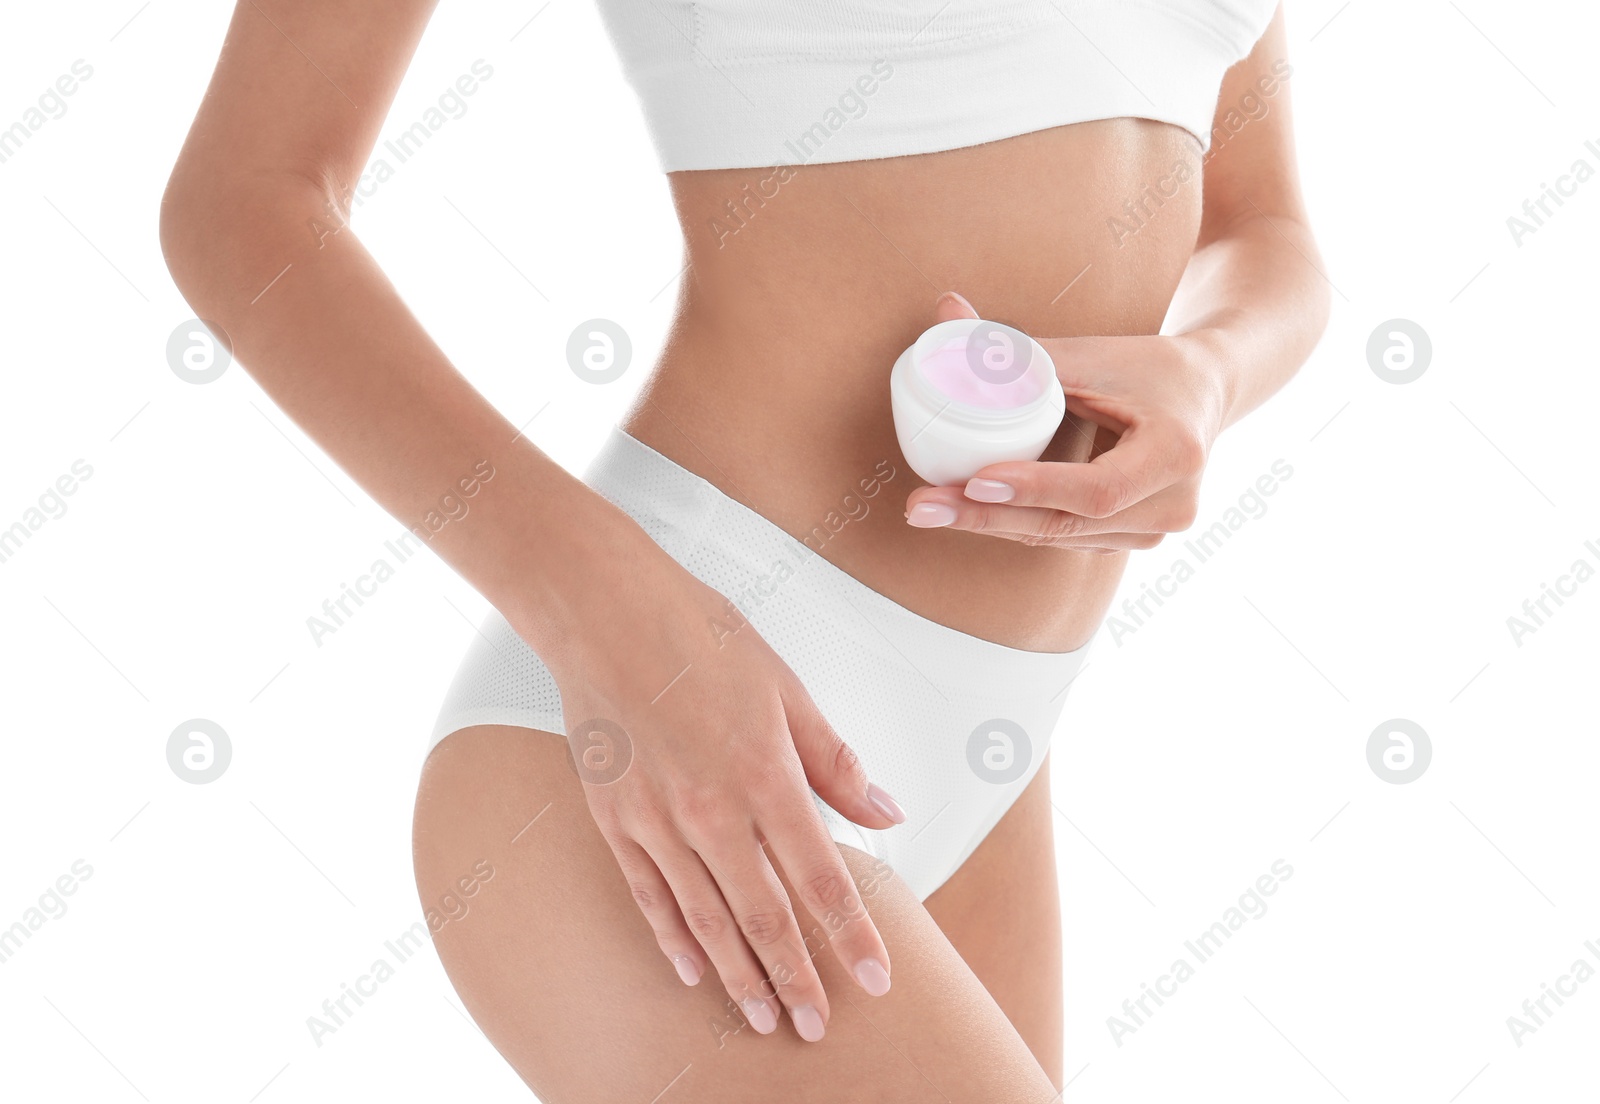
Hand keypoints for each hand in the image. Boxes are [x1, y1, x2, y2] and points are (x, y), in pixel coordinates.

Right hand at [540, 540, 903, 1041]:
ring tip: (764, 1018)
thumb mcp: (787, 689)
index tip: (878, 981)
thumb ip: (834, 762)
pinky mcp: (614, 818)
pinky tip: (692, 971)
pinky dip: (673, 939)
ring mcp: (655, 820)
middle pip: (763, 916)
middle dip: (796, 979)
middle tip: (817, 1027)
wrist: (603, 610)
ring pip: (705, 919)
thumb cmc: (701, 636)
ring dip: (739, 974)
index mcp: (765, 775)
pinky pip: (648, 896)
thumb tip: (884, 813)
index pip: (822, 879)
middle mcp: (710, 811)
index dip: (852, 938)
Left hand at [903, 291, 1230, 553]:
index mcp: (1175, 454)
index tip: (975, 480)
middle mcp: (1174, 506)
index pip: (1097, 488)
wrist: (1210, 390)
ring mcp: (1156, 531)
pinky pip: (1064, 538)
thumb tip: (945, 313)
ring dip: (991, 524)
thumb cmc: (1152, 366)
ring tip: (929, 509)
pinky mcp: (1134, 538)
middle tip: (922, 507)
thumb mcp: (1096, 352)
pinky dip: (1015, 523)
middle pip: (1067, 523)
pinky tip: (965, 512)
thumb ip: (1019, 346)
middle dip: (987, 516)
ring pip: (1059, 536)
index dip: (1034, 487)